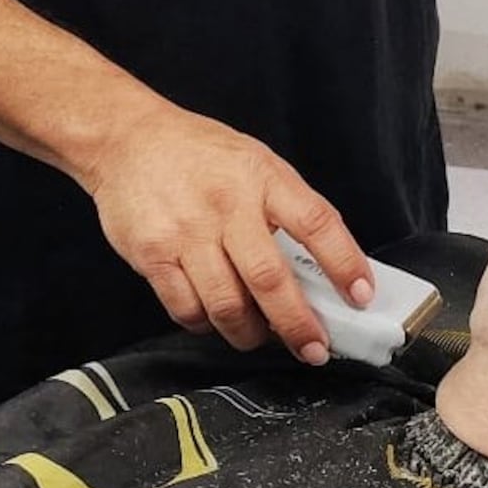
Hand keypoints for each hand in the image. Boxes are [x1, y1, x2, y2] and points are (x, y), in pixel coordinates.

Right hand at [82, 111, 374, 363]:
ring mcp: (187, 232)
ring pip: (227, 305)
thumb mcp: (254, 162)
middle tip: (313, 348)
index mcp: (262, 177)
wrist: (126, 139)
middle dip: (297, 324)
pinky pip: (186, 309)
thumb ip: (286, 208)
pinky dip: (206, 324)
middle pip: (269, 279)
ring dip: (250, 333)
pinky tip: (213, 317)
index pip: (316, 222)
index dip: (344, 264)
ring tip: (260, 335)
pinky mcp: (152, 255)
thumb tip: (322, 270)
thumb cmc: (199, 154)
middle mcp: (226, 204)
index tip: (360, 296)